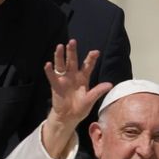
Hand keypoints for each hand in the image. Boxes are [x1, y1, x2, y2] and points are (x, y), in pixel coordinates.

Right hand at [41, 40, 111, 158]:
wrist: (69, 117)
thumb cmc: (80, 108)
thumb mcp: (90, 100)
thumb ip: (98, 91)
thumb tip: (109, 84)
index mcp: (83, 78)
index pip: (87, 65)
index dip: (91, 58)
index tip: (96, 52)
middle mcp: (73, 75)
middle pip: (72, 61)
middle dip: (72, 51)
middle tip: (72, 42)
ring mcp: (64, 79)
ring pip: (61, 65)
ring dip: (60, 56)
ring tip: (60, 47)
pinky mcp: (55, 85)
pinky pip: (52, 76)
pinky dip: (49, 70)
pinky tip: (48, 64)